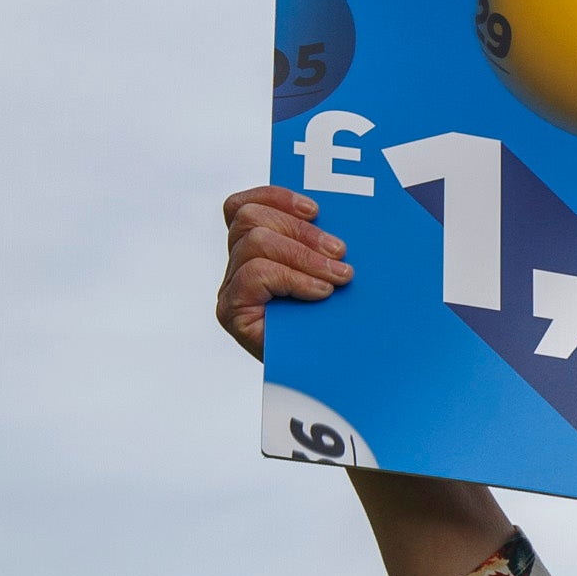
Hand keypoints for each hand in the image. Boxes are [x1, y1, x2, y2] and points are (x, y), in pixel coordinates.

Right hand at [216, 184, 349, 361]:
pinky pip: (254, 274)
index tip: (316, 210)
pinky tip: (320, 293)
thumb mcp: (334, 275)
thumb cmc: (341, 324)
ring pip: (254, 242)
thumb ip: (324, 246)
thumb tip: (345, 216)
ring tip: (338, 277)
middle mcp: (237, 267)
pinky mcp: (232, 312)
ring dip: (304, 255)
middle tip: (341, 253)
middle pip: (249, 218)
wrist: (339, 377)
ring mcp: (232, 289)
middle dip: (300, 230)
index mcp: (256, 251)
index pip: (244, 207)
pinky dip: (292, 278)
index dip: (276, 198)